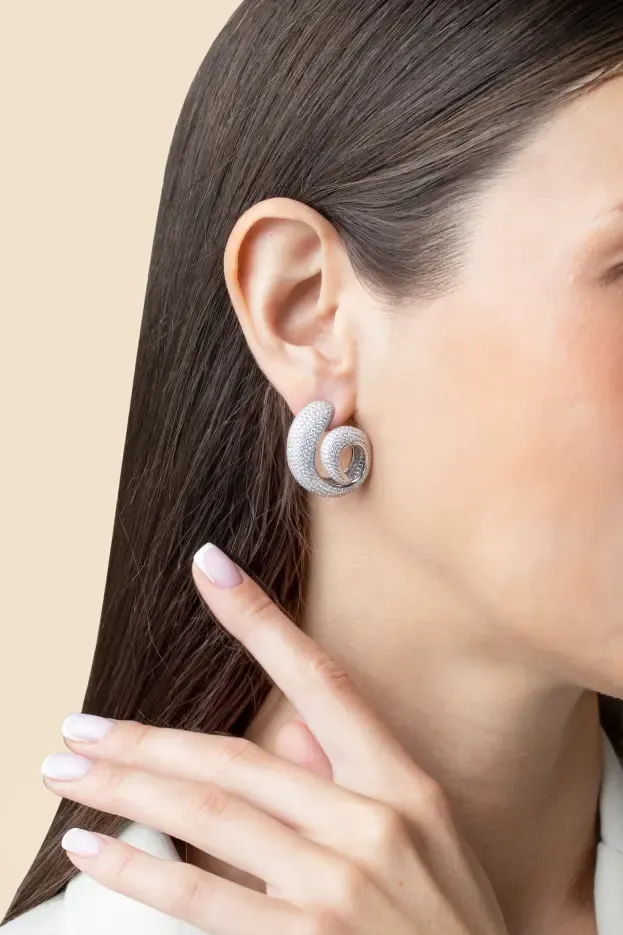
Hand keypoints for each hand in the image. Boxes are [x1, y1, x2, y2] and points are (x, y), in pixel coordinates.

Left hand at [42, 542, 508, 934]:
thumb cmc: (451, 921)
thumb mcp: (425, 836)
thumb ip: (352, 779)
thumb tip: (290, 729)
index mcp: (403, 783)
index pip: (320, 679)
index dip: (260, 618)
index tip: (210, 566)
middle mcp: (372, 823)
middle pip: (236, 758)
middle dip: (146, 740)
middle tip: (80, 727)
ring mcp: (341, 886)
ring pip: (210, 816)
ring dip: (126, 789)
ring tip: (67, 771)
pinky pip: (207, 900)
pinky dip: (142, 872)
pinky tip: (94, 850)